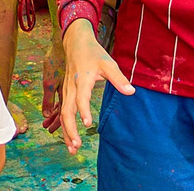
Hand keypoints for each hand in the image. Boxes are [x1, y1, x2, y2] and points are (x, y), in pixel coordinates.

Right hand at [57, 19, 134, 153]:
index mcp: (82, 79)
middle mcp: (71, 88)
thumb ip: (118, 78)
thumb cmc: (93, 54)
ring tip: (73, 150)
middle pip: (67, 111)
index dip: (83, 110)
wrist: (75, 43)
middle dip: (70, 129)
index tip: (88, 124)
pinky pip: (62, 113)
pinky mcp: (65, 95)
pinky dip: (65, 128)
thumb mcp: (108, 63)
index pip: (81, 97)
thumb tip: (131, 92)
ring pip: (62, 115)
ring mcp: (66, 92)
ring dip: (66, 133)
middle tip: (77, 145)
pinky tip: (70, 140)